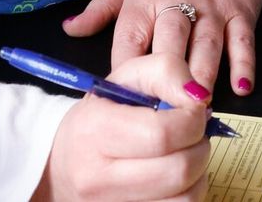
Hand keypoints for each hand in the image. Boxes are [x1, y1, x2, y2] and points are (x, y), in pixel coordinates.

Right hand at [36, 52, 211, 201]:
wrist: (62, 164)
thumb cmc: (100, 116)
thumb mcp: (126, 78)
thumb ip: (166, 72)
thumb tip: (199, 98)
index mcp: (95, 131)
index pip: (162, 134)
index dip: (192, 120)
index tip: (193, 111)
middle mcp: (98, 178)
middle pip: (179, 169)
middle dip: (199, 146)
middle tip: (193, 134)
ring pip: (185, 197)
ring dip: (198, 172)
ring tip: (185, 154)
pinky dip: (188, 192)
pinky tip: (176, 177)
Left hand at [62, 0, 261, 94]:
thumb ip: (100, 8)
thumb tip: (68, 30)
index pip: (130, 40)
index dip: (125, 72)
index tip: (122, 103)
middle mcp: (177, 4)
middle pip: (170, 43)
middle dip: (166, 78)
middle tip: (162, 115)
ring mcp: (212, 9)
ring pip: (206, 46)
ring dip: (201, 77)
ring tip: (196, 110)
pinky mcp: (241, 13)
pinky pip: (242, 42)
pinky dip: (244, 66)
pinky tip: (241, 89)